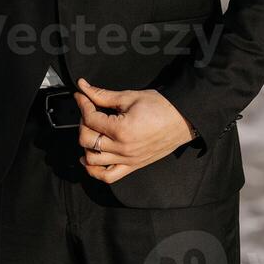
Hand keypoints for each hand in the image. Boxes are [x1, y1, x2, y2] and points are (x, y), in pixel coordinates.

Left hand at [73, 77, 195, 183]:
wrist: (182, 120)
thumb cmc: (160, 106)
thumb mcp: (130, 96)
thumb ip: (103, 95)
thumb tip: (83, 87)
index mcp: (122, 129)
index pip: (91, 118)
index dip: (83, 103)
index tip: (81, 95)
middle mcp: (122, 148)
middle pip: (87, 139)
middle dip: (83, 122)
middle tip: (89, 110)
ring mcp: (127, 160)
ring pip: (92, 160)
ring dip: (86, 144)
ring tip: (92, 130)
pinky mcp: (132, 166)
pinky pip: (108, 176)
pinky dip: (94, 170)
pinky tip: (90, 157)